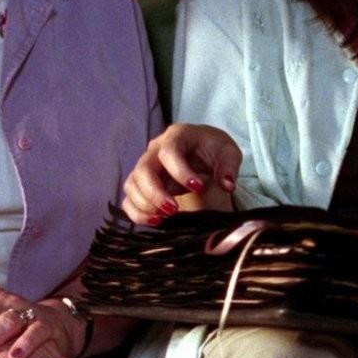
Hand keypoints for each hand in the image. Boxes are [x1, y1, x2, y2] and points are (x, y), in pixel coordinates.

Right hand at [123, 123, 242, 224]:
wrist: (203, 152)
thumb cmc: (214, 150)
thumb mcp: (228, 152)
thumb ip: (229, 166)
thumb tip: (227, 185)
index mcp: (177, 136)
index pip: (169, 151)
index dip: (180, 171)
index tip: (199, 188)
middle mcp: (155, 149)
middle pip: (143, 169)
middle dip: (155, 193)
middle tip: (174, 209)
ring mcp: (145, 166)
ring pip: (132, 184)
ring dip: (145, 204)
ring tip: (165, 217)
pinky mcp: (141, 184)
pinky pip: (129, 199)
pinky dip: (137, 212)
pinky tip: (155, 221)